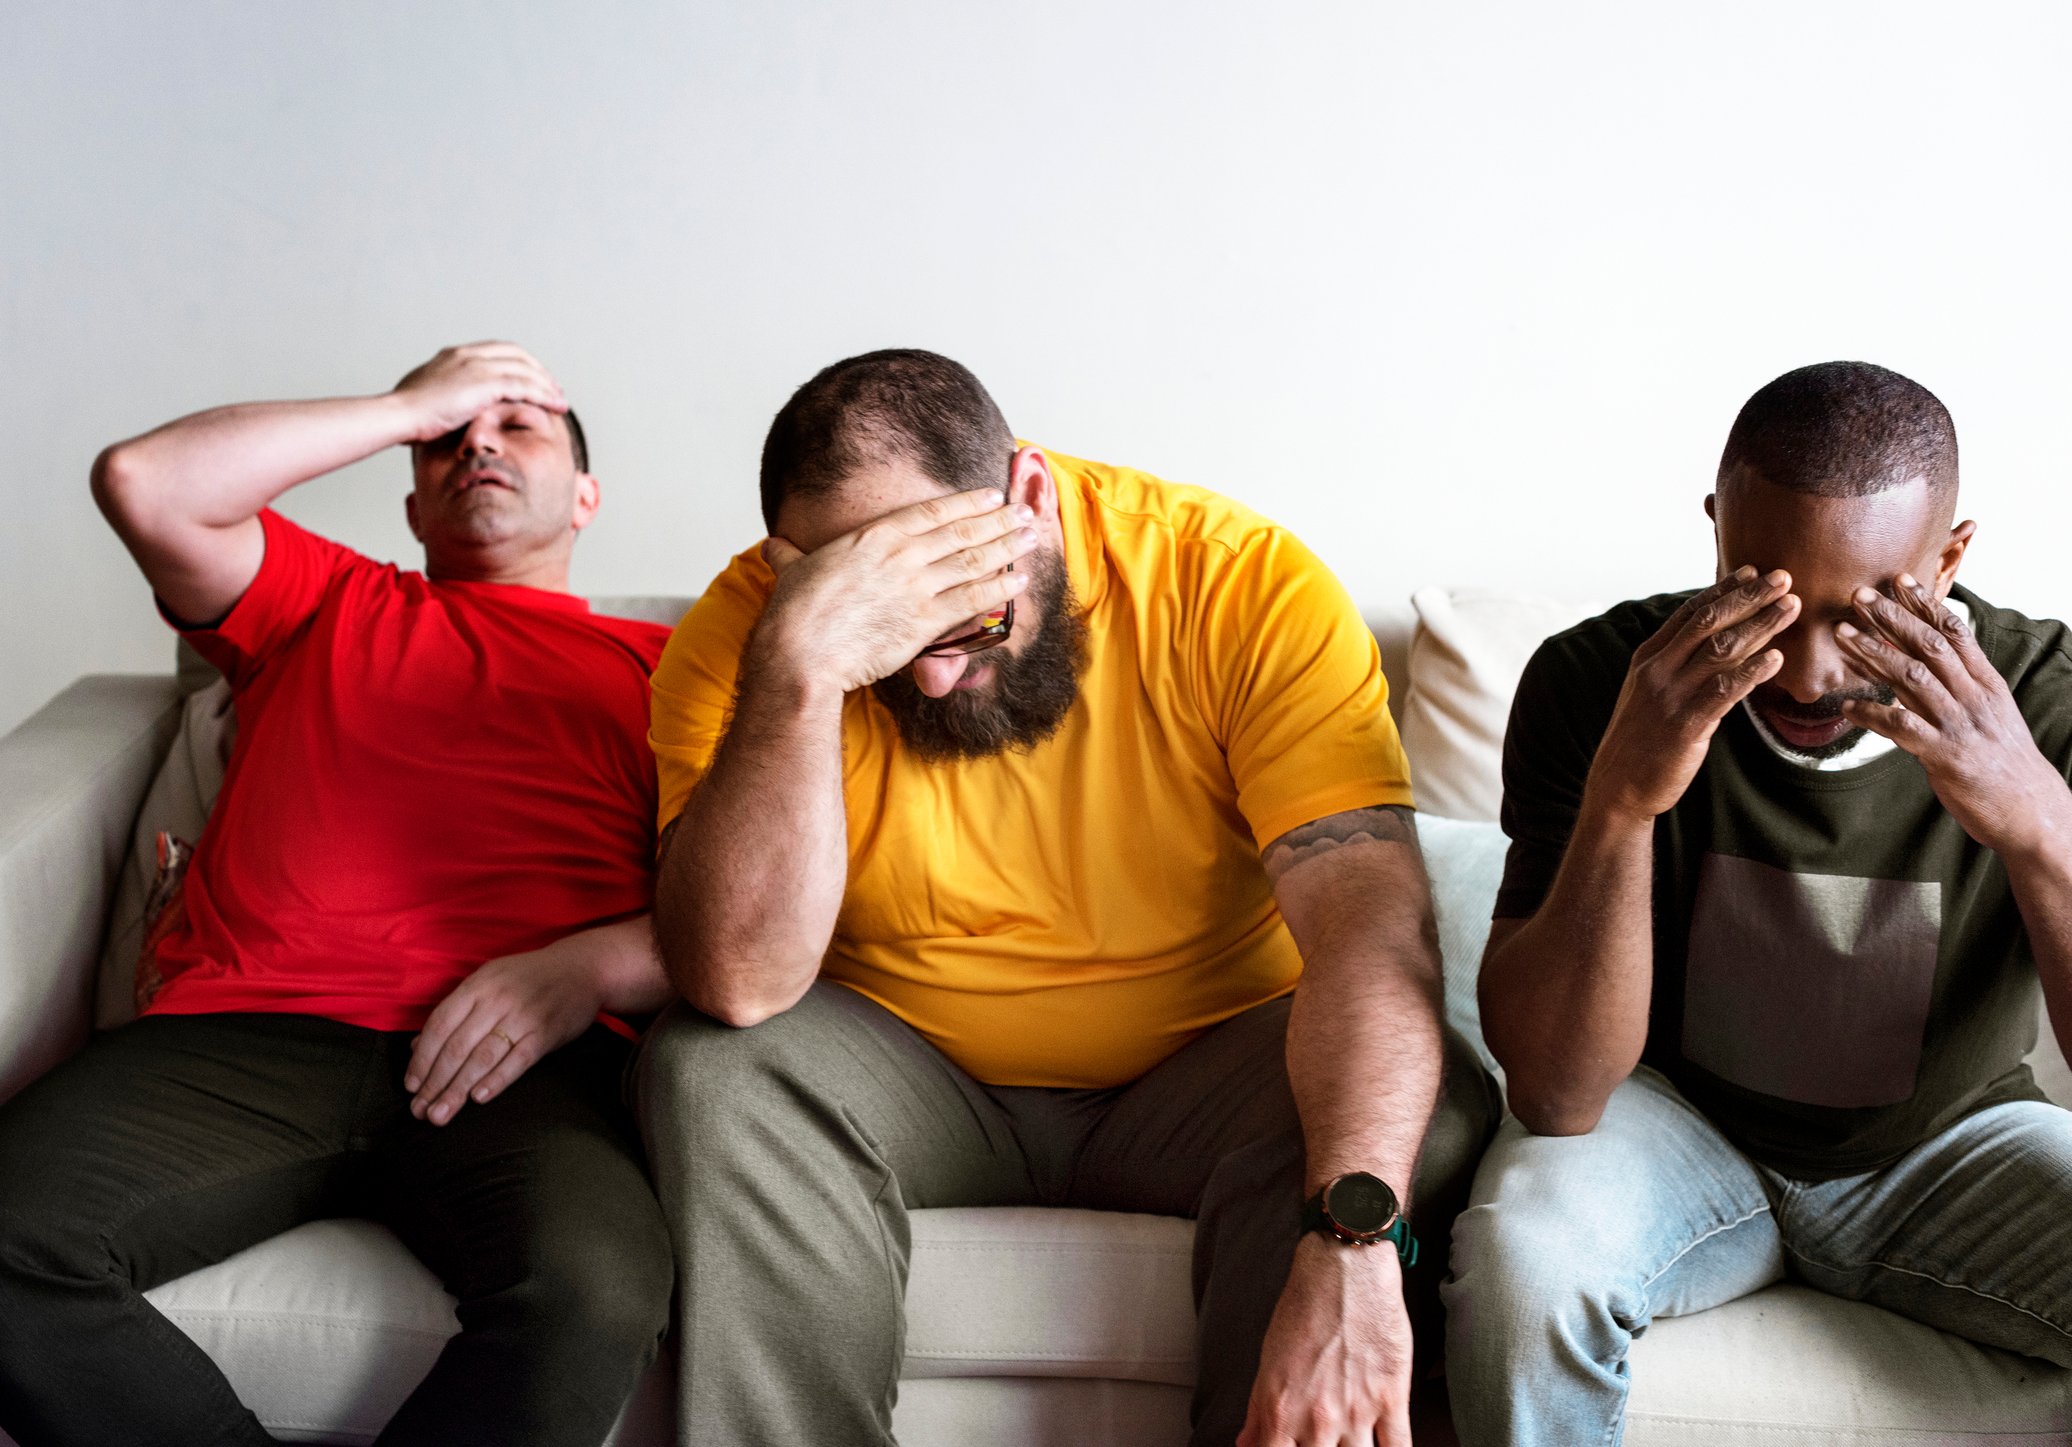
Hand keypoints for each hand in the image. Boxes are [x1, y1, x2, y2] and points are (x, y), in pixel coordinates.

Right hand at [390, 341, 567, 442]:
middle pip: (517, 355)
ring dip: (547, 385)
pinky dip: (544, 395)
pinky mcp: (485, 383)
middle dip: (539, 371)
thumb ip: (442, 394)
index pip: (497, 351)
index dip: (519, 363)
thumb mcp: (426, 396)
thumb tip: (446, 405)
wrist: (398, 415)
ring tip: (561, 400)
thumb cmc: (405, 414)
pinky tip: (556, 406)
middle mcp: (468, 354)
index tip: (532, 378)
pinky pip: (525, 386)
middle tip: (553, 388)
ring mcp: (477, 366)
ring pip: (525, 370)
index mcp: (454, 355)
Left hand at [403, 938, 604, 1124]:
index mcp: (478, 985)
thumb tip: (416, 1047)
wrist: (583, 968)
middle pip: (457, 1047)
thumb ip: (455, 1012)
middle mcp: (497, 999)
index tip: (411, 1085)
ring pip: (483, 1057)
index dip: (422, 1058)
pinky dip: (497, 1080)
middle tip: (420, 1110)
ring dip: (458, 1089)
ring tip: (441, 1114)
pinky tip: (479, 1098)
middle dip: (435, 1082)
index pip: (440, 1025)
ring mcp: (523, 1015)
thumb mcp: (489, 982)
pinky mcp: (547, 1031)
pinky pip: (518, 1060)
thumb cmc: (530, 978)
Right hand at [752, 488, 1036, 693]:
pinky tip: (1019, 580)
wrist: (802, 652)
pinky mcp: (926, 621)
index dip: (966, 503)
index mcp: (873, 537)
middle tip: (1025, 512)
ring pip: (973, 560)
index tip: (990, 495)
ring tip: (1032, 537)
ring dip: (1007, 547)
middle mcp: (901, 555)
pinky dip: (1000, 588)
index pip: (932, 512)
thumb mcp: (792, 572)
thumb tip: (773, 547)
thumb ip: (790, 556)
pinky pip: (972, 599)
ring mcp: (916, 587)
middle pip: (962, 531)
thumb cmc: (794, 615)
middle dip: (998, 520)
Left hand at [1239, 1236, 1412, 1446]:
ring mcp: (1357, 1413)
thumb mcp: (1269, 1361)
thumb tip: (1246, 1444)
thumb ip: (1259, 1411)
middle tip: (1321, 1441)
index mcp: (1280, 1412)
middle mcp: (1317, 1420)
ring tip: (1348, 1443)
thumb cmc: (1303, 1309)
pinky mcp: (1391, 1399)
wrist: (1344, 1270)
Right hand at [1585, 566, 1798, 822]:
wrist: (1618, 785)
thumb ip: (1677, 664)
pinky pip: (1724, 692)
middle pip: (1709, 622)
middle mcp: (1658, 670)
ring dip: (1761, 626)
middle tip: (1784, 578)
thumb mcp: (1650, 691)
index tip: (1753, 572)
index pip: (1690, 613)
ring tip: (1791, 608)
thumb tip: (1716, 641)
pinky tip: (1777, 659)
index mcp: (1648, 658)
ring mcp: (1670, 696)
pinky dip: (1753, 672)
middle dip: (1749, 598)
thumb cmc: (1642, 738)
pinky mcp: (1685, 725)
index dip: (1724, 590)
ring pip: (1721, 650)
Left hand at [1835, 574, 2071, 858]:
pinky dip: (1873, 713)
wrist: (2031, 810)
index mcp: (1986, 684)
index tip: (1899, 579)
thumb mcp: (1989, 714)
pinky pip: (1902, 727)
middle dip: (1892, 617)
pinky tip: (1848, 706)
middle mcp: (1974, 698)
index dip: (1925, 604)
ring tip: (1842, 635)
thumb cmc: (2003, 761)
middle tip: (1859, 594)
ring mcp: (1959, 725)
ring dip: (1874, 654)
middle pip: (1930, 646)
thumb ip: (1959, 686)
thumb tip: (1924, 660)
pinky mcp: (1944, 756)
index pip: (1955, 632)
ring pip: (1913, 678)